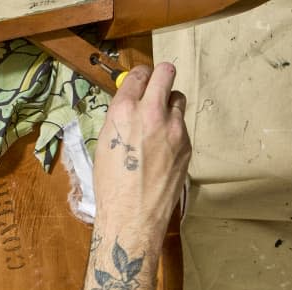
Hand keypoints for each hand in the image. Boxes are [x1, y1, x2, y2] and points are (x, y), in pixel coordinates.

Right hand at [93, 62, 191, 245]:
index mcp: (123, 111)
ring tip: (158, 124)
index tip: (140, 82)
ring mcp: (173, 127)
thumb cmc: (110, 185)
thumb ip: (119, 120)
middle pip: (166, 72)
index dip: (140, 77)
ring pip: (178, 99)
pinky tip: (162, 150)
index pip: (139, 74)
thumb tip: (130, 107)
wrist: (132, 214)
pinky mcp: (186, 143)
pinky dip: (173, 131)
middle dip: (161, 76)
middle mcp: (151, 113)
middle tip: (156, 87)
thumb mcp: (104, 144)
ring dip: (169, 105)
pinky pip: (182, 125)